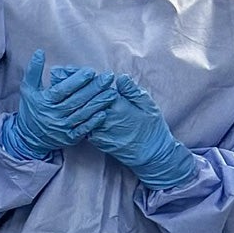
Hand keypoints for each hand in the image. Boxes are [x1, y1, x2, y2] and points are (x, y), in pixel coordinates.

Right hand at [2, 49, 112, 159]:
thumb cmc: (30, 109)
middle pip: (77, 100)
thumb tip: (39, 52)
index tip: (90, 71)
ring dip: (98, 103)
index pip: (63, 90)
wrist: (29, 137)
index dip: (77, 81)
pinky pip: (84, 130)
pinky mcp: (70, 138)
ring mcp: (63, 128)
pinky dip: (94, 122)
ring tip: (112, 92)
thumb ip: (33, 71)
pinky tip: (104, 112)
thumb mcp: (28, 89)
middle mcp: (54, 115)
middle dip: (94, 89)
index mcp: (45, 101)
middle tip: (108, 78)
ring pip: (83, 114)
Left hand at [87, 74, 196, 189]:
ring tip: (82, 96)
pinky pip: (84, 125)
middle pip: (89, 99)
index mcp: (119, 107)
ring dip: (82, 104)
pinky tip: (83, 110)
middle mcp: (106, 118)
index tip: (97, 78)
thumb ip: (133, 91)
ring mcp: (99, 130)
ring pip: (84, 112)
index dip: (98, 82)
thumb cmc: (151, 128)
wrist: (150, 155)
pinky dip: (82, 117)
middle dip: (87, 91)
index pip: (100, 88)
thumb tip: (120, 77)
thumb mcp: (148, 106)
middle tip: (86, 85)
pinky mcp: (96, 140)